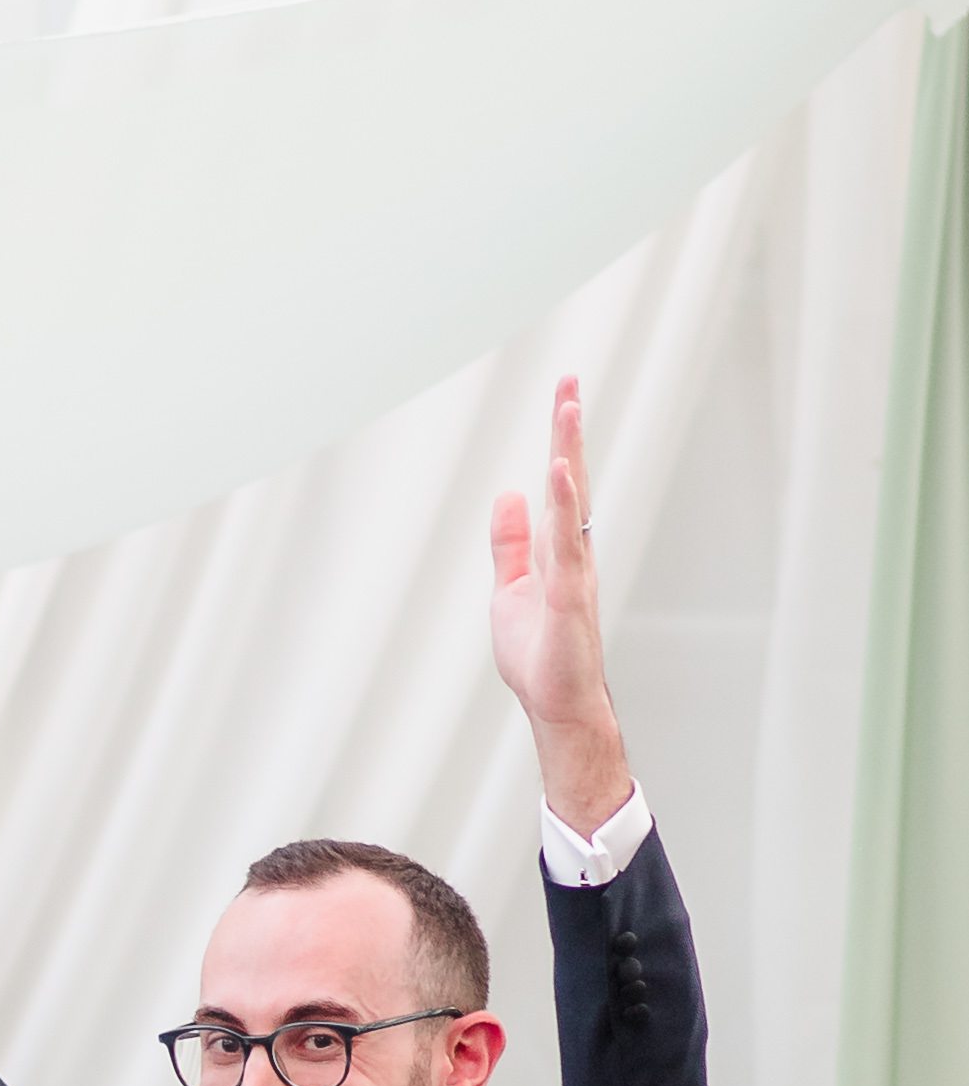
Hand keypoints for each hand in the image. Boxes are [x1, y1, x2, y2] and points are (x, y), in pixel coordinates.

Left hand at [488, 380, 633, 836]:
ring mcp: (575, 572)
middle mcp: (572, 552)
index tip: (564, 395)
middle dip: (568, 431)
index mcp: (557, 549)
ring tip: (567, 408)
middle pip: (571, 480)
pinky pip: (568, 543)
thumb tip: (510, 494)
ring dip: (569, 453)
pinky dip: (563, 506)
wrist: (555, 705)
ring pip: (574, 502)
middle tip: (569, 380)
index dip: (560, 440)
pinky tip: (557, 472)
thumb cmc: (540, 655)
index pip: (559, 483)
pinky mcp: (569, 597)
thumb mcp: (511, 589)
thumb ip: (511, 544)